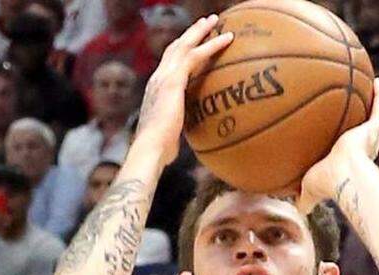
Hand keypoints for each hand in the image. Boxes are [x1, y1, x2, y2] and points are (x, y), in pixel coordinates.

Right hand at [133, 15, 233, 165]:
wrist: (150, 148)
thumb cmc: (160, 150)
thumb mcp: (170, 135)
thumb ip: (177, 130)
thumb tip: (182, 141)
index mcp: (155, 90)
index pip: (169, 64)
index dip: (180, 52)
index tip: (193, 44)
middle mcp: (157, 79)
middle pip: (175, 47)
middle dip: (190, 33)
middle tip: (206, 23)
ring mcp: (163, 77)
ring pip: (184, 45)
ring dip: (201, 30)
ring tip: (215, 20)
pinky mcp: (173, 80)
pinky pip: (196, 56)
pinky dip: (212, 45)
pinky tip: (228, 39)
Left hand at [297, 77, 378, 212]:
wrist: (342, 174)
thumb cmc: (328, 183)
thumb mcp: (310, 189)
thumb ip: (305, 198)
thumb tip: (297, 209)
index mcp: (352, 161)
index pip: (356, 150)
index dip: (357, 143)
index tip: (351, 135)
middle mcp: (364, 148)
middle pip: (370, 131)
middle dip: (370, 121)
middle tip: (366, 106)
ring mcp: (369, 136)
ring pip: (377, 117)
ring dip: (377, 103)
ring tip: (374, 88)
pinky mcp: (372, 127)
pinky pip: (378, 107)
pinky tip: (377, 81)